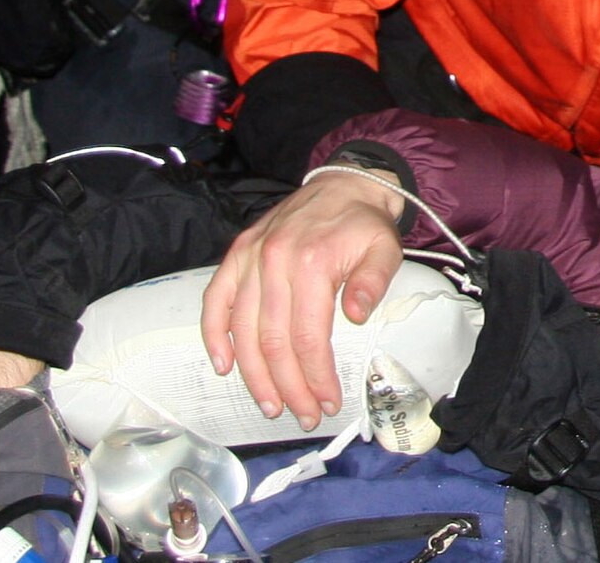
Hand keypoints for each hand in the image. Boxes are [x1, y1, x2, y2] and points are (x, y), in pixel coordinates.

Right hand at [200, 169, 405, 429]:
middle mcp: (274, 261)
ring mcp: (250, 257)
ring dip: (253, 375)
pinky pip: (215, 300)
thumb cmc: (364, 224)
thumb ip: (374, 281)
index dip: (315, 376)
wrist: (344, 183)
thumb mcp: (385, 248)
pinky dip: (213, 335)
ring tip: (270, 404)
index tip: (326, 403)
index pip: (308, 336)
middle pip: (272, 341)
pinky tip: (222, 366)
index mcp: (311, 262)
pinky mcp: (236, 253)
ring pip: (241, 330)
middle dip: (287, 386)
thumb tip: (356, 317)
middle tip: (301, 415)